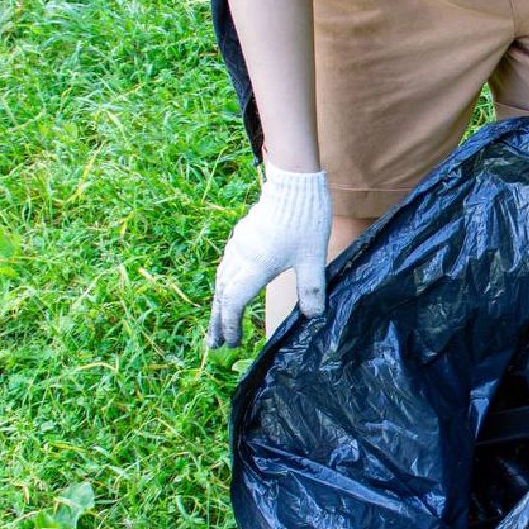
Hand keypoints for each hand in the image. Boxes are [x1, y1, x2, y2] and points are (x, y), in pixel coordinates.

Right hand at [207, 164, 332, 347]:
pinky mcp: (242, 237)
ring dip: (219, 305)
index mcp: (255, 266)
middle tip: (215, 346)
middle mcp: (241, 257)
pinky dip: (224, 286)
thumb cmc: (305, 219)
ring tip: (218, 324)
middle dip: (219, 322)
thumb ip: (312, 288)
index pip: (234, 302)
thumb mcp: (313, 257)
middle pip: (223, 295)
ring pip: (222, 281)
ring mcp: (239, 246)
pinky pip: (226, 267)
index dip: (231, 325)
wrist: (294, 182)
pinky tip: (228, 291)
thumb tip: (313, 317)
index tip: (232, 343)